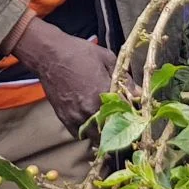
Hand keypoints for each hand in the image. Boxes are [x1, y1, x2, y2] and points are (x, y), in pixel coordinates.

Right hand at [13, 18, 125, 136]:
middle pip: (111, 130)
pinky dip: (87, 132)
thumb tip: (140, 93)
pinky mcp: (64, 118)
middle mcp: (90, 109)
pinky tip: (91, 122)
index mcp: (103, 93)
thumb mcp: (106, 58)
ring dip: (103, 132)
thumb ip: (124, 78)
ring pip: (95, 136)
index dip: (132, 113)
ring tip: (107, 124)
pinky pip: (79, 134)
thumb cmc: (79, 52)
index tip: (135, 113)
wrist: (49, 54)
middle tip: (123, 122)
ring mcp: (76, 116)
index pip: (125, 112)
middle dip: (119, 127)